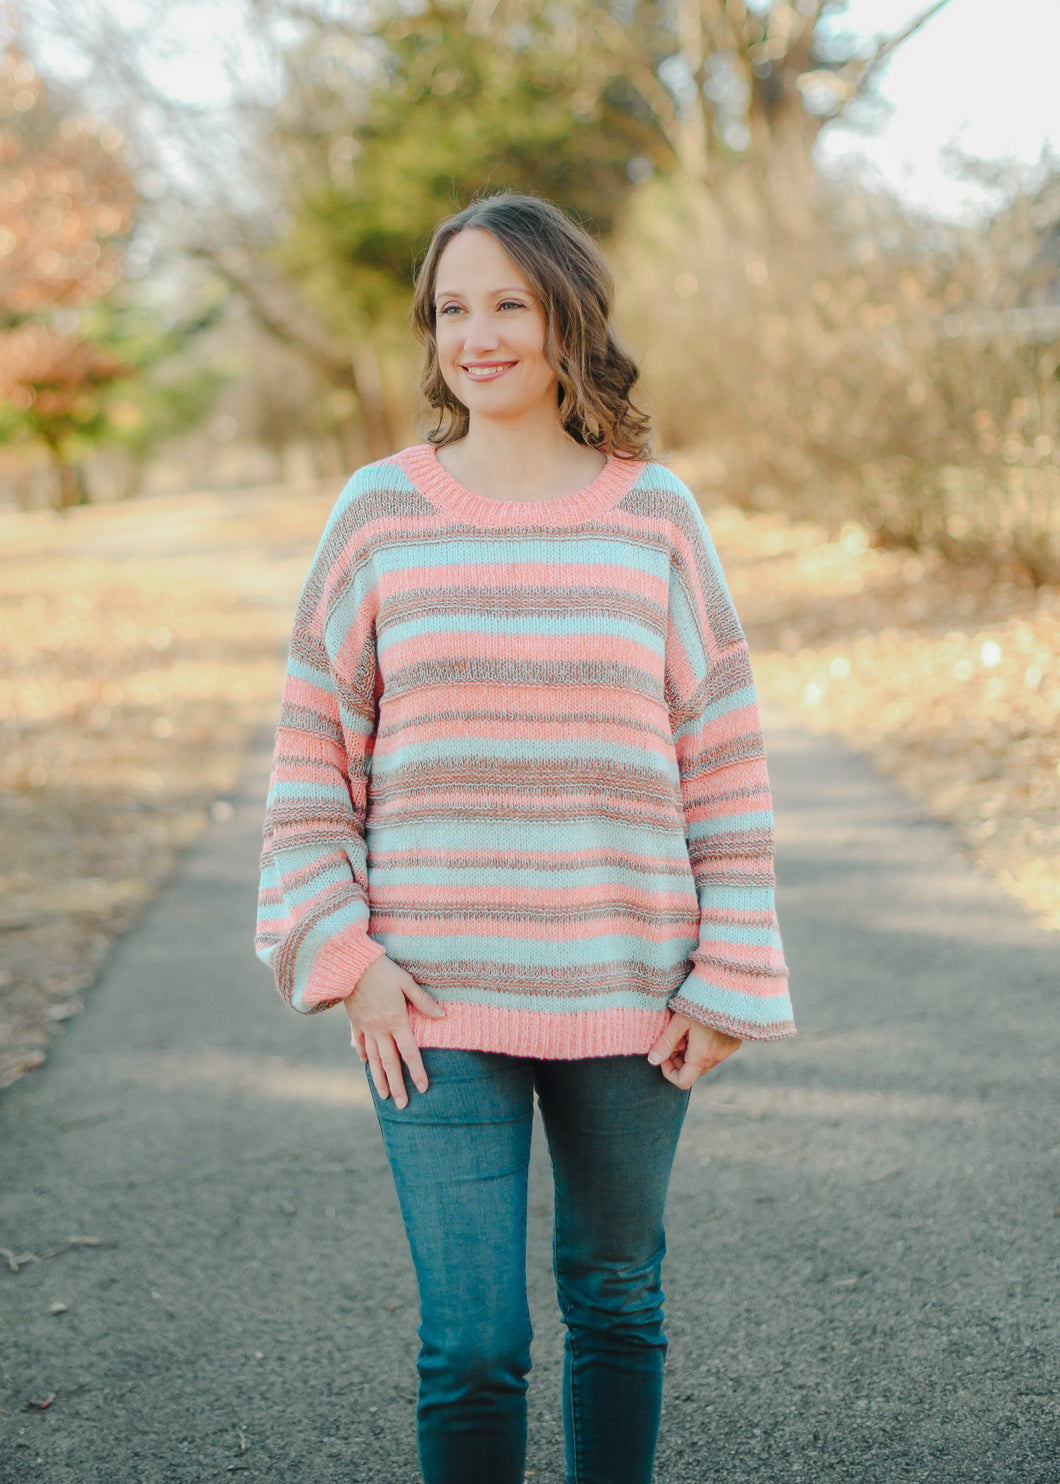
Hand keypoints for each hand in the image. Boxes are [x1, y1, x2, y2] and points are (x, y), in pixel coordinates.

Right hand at [342, 954, 444, 1108]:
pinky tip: (365, 1063)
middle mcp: (380, 1030)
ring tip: (384, 1096)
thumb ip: (423, 1001)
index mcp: (395, 1021)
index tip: (423, 1088)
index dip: (417, 1071)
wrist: (350, 965)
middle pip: (390, 1063)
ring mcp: (365, 1028)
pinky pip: (359, 1043)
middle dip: (397, 1086)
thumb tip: (442, 1015)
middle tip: (402, 1106)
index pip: (409, 1053)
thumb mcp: (406, 982)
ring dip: (379, 1079)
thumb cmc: (382, 971)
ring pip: (373, 1059)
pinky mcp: (355, 1022)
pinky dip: (363, 1055)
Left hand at [647, 1013, 740, 1089]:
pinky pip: (715, 1054)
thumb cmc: (701, 1004)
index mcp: (701, 1056)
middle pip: (692, 1071)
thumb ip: (665, 1043)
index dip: (669, 1071)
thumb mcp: (679, 1021)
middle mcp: (716, 1058)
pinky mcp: (733, 1044)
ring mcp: (726, 1052)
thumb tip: (652, 1060)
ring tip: (687, 1031)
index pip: (683, 1081)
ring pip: (703, 1063)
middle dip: (679, 1060)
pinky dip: (704, 1047)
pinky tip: (701, 1029)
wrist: (728, 992)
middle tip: (673, 1039)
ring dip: (691, 1054)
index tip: (664, 1054)